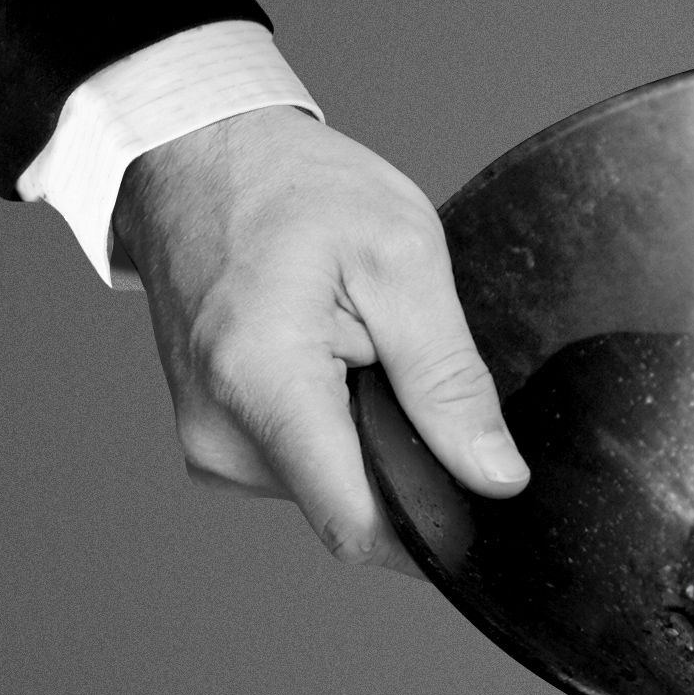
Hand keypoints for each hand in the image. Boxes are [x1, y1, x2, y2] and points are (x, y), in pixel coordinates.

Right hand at [113, 106, 529, 576]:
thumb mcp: (402, 259)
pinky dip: (342, 428)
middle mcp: (220, 435)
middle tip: (419, 374)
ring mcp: (209, 445)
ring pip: (334, 489)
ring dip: (374, 441)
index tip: (488, 504)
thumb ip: (450, 380)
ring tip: (371, 354)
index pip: (359, 527)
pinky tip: (343, 365)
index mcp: (263, 385)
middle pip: (354, 509)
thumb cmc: (291, 188)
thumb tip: (496, 476)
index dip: (437, 534)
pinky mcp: (216, 441)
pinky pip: (306, 466)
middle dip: (410, 465)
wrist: (196, 160)